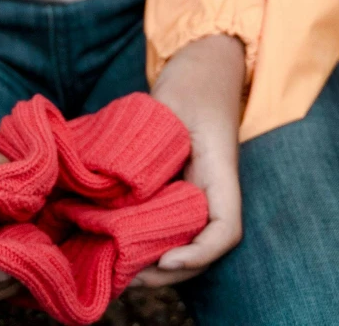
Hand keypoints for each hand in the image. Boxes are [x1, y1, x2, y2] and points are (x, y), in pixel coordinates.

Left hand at [133, 33, 245, 287]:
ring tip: (114, 268)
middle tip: (124, 277)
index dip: (198, 255)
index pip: (225, 230)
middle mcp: (213, 189)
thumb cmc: (195, 77)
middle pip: (200, 247)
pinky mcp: (179, 185)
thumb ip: (148, 138)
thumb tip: (113, 177)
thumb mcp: (170, 102)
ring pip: (183, 239)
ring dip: (153, 259)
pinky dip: (145, 237)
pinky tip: (114, 241)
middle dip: (166, 271)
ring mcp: (197, 189)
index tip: (164, 261)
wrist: (207, 62)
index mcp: (221, 172)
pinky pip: (167, 220)